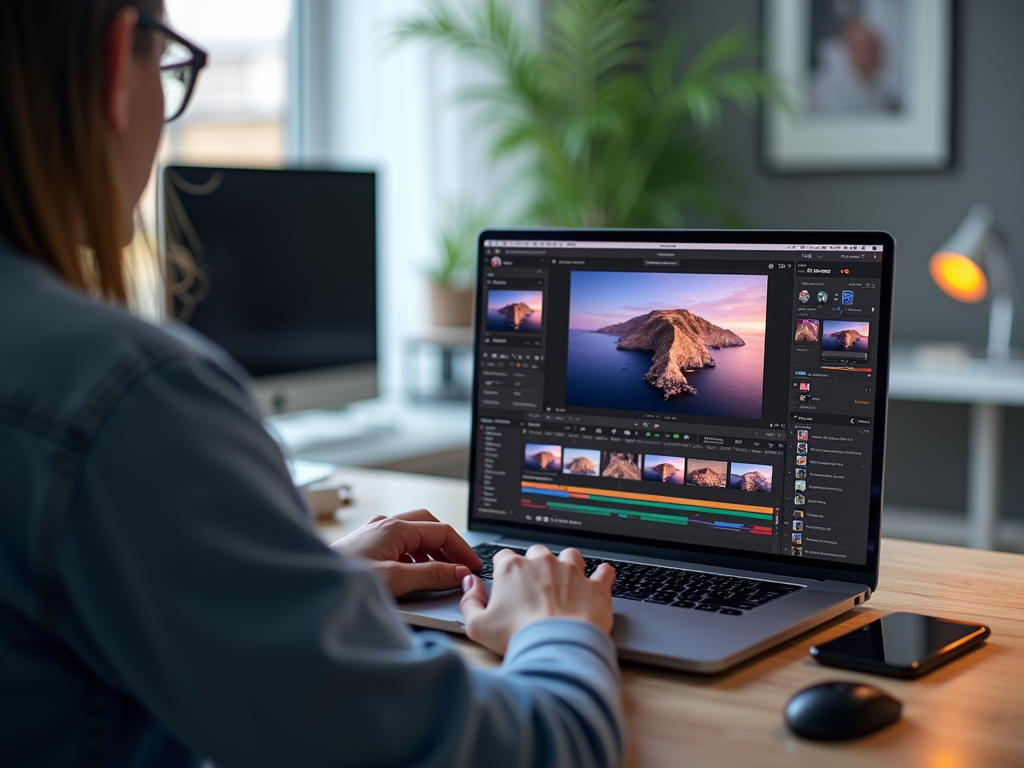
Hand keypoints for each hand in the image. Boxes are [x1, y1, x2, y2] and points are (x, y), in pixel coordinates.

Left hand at [330, 510, 482, 596]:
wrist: (311, 585)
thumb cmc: (345, 581)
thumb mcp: (396, 581)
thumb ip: (431, 575)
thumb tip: (459, 573)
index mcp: (395, 528)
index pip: (442, 531)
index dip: (463, 549)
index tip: (474, 567)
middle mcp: (385, 525)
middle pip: (429, 526)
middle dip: (448, 545)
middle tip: (461, 566)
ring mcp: (374, 533)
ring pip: (414, 535)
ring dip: (431, 551)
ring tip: (441, 573)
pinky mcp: (366, 546)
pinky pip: (400, 544)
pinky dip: (415, 556)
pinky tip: (414, 575)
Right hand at [460, 545, 614, 654]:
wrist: (557, 648)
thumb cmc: (518, 637)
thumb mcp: (477, 626)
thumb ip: (469, 601)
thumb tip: (469, 584)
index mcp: (513, 569)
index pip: (504, 557)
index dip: (504, 571)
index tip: (507, 584)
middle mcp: (543, 563)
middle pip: (537, 553)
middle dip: (536, 567)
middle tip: (535, 590)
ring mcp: (571, 572)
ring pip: (569, 556)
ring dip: (567, 566)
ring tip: (566, 583)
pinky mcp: (595, 586)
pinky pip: (604, 571)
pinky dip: (603, 575)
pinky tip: (600, 580)